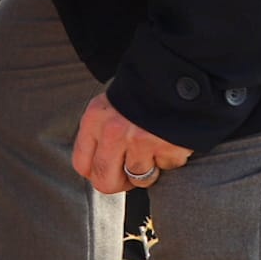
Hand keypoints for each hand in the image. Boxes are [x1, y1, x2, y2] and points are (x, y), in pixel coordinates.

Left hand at [71, 91, 192, 193]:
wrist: (178, 75)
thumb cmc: (142, 93)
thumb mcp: (110, 106)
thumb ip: (100, 133)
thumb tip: (98, 167)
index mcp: (94, 119)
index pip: (82, 164)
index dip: (97, 174)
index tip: (110, 171)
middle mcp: (113, 131)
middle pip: (105, 181)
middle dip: (120, 184)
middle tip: (132, 176)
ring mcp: (140, 139)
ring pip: (139, 178)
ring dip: (150, 170)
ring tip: (156, 149)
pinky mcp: (167, 145)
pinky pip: (167, 167)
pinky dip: (172, 158)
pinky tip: (172, 139)